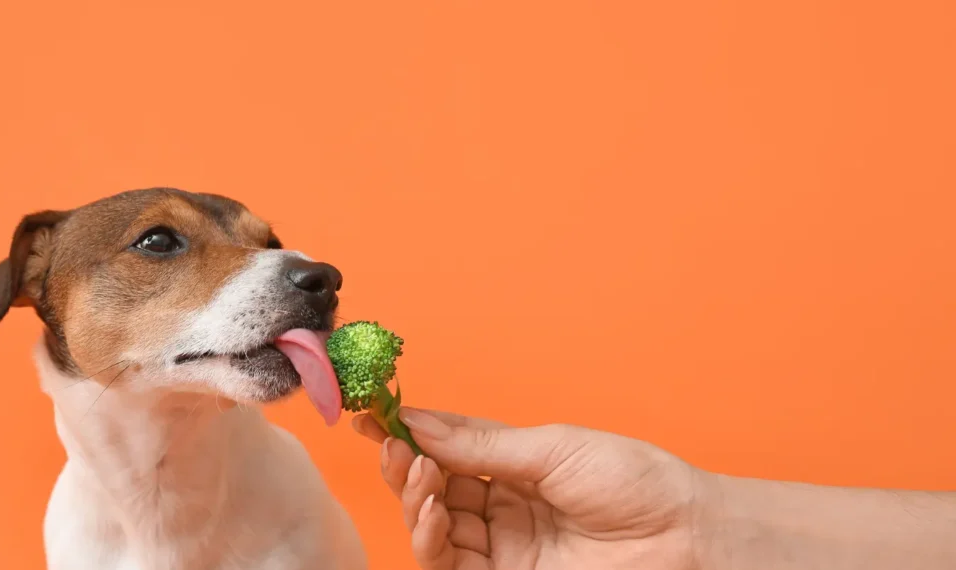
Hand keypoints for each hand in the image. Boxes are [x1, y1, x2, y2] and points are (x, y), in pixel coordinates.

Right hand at [352, 408, 703, 569]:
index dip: (412, 433)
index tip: (374, 414)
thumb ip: (481, 446)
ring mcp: (504, 548)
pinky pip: (449, 563)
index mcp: (518, 468)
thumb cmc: (637, 483)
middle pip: (434, 488)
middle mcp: (505, 508)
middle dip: (408, 465)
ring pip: (434, 527)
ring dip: (415, 498)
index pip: (450, 449)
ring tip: (416, 472)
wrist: (686, 538)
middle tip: (391, 443)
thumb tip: (420, 422)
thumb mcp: (553, 449)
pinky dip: (429, 537)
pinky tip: (430, 509)